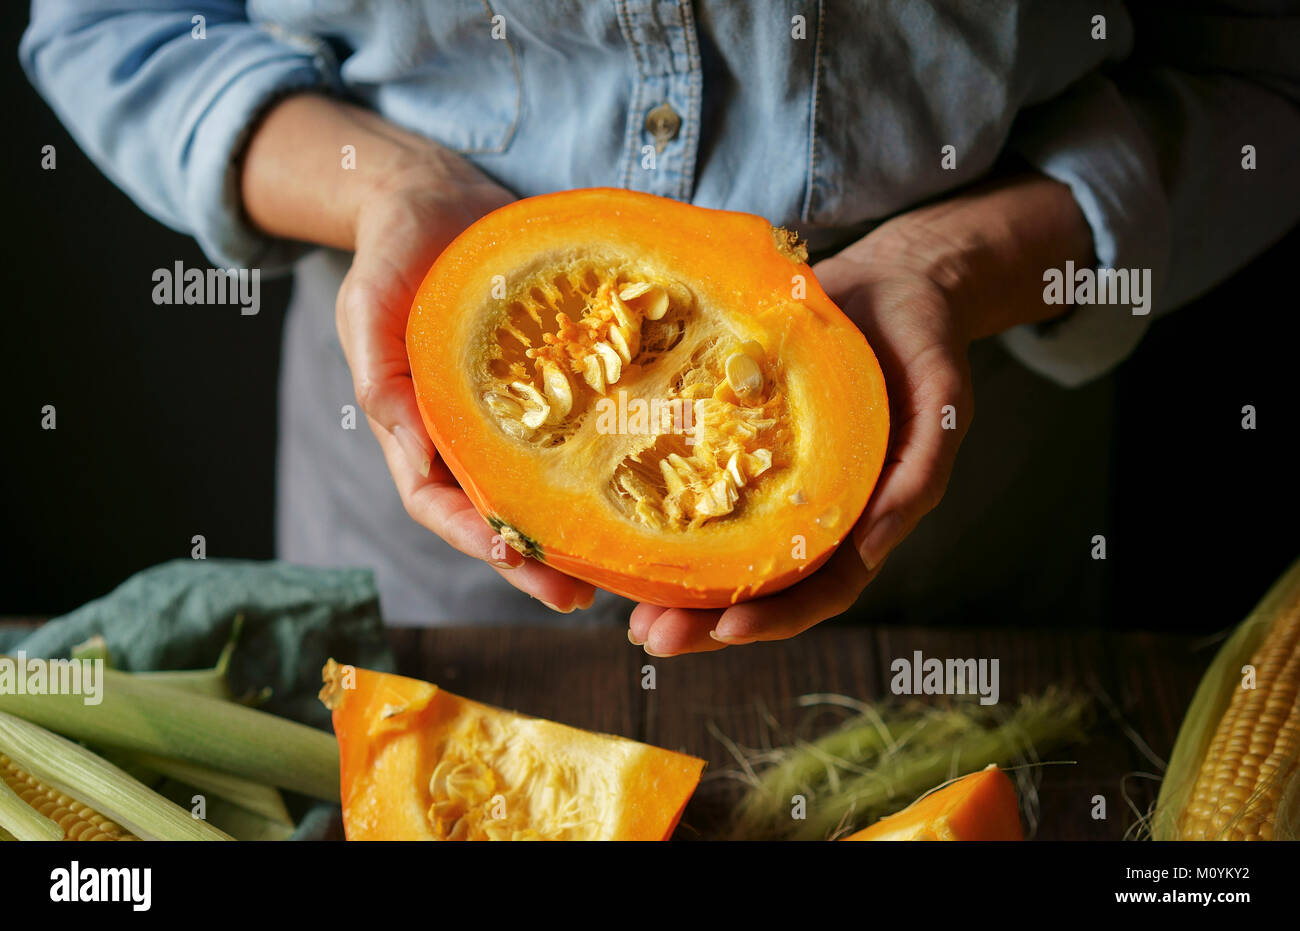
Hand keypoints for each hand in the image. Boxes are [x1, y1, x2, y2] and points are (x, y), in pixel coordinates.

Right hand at [241, 95, 595, 610]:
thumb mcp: (368, 303)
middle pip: (494, 513)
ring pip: (540, 485)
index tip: (508, 554)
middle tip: (577, 597)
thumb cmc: (393, 252)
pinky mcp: (554, 383)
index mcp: (413, 427)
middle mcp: (465, 433)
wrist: (439, 200)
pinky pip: (577, 431)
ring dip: (571, 529)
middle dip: (531, 560)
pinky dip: (600, 464)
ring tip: (615, 566)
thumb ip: (376, 371)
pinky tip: (644, 483)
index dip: (468, 534)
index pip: (434, 502)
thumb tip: (409, 449)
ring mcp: (511, 413)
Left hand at [629, 234, 972, 654]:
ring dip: (674, 581)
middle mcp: (808, 509)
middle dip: (704, 620)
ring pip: (720, 546)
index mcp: (860, 516)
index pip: (820, 589)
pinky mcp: (735, 436)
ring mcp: (769, 476)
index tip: (727, 630)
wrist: (895, 279)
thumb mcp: (943, 403)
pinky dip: (662, 506)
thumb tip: (872, 551)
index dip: (776, 617)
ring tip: (622, 605)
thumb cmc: (929, 343)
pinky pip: (697, 479)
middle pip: (758, 585)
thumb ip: (919, 475)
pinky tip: (620, 519)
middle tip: (647, 636)